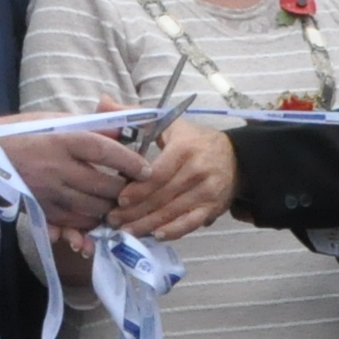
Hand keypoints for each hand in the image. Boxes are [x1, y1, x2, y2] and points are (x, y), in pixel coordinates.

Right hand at [0, 122, 145, 234]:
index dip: (130, 161)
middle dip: (124, 191)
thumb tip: (120, 132)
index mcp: (62, 139)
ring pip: (92, 209)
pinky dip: (88, 223)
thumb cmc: (21, 132)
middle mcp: (57, 167)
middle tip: (133, 190)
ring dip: (109, 209)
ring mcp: (48, 192)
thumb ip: (88, 127)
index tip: (146, 169)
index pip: (106, 151)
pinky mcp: (41, 209)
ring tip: (116, 205)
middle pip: (104, 186)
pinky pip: (73, 223)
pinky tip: (94, 220)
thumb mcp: (54, 119)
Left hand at [110, 118, 236, 242]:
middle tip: (112, 220)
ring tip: (125, 231)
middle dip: (135, 212)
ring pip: (172, 212)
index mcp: (184, 148)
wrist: (235, 156)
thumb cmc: (193, 139)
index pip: (157, 174)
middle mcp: (197, 170)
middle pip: (161, 196)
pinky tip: (156, 235)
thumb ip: (134, 114)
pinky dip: (174, 231)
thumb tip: (103, 102)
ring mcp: (207, 191)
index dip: (137, 189)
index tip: (118, 200)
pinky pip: (191, 223)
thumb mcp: (168, 122)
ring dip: (147, 225)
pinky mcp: (214, 207)